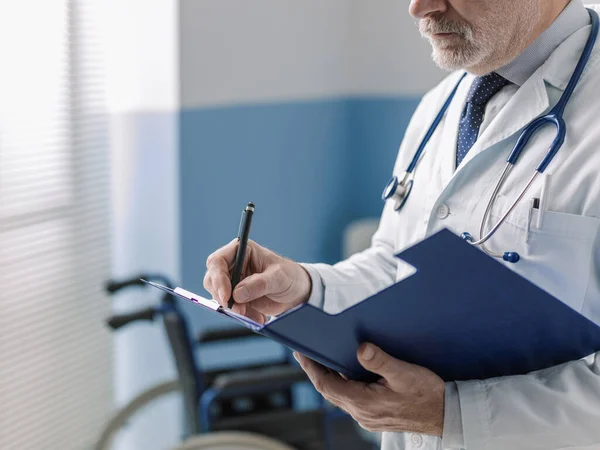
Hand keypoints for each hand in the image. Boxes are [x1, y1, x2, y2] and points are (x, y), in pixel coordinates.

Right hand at [204, 239, 311, 322]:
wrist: (298, 293)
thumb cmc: (290, 276)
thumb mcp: (279, 278)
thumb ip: (259, 284)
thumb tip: (237, 293)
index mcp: (242, 250)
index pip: (218, 261)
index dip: (218, 279)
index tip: (227, 297)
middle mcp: (234, 264)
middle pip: (212, 279)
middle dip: (222, 297)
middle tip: (237, 310)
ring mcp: (233, 281)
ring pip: (218, 295)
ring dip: (233, 308)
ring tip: (252, 314)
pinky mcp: (236, 296)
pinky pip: (229, 308)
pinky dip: (240, 315)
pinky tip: (257, 316)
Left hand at [295, 344, 444, 435]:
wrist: (446, 415)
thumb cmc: (428, 395)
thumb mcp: (405, 373)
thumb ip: (381, 361)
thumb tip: (360, 348)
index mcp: (364, 403)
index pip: (326, 385)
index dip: (311, 368)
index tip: (301, 353)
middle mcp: (361, 413)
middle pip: (329, 390)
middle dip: (316, 370)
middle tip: (306, 351)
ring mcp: (367, 416)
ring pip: (339, 394)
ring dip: (329, 377)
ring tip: (322, 357)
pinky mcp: (374, 415)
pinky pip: (350, 398)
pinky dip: (343, 383)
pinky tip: (346, 371)